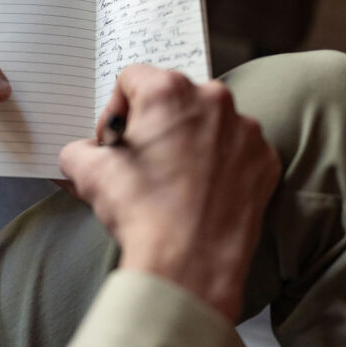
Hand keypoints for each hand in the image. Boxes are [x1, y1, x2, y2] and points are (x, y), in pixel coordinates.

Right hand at [59, 66, 280, 321]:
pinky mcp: (265, 160)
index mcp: (168, 91)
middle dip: (156, 124)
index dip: (116, 110)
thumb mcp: (87, 173)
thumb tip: (84, 152)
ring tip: (175, 180)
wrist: (189, 268)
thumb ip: (80, 148)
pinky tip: (203, 192)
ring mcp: (245, 130)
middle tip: (144, 161)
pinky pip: (237, 150)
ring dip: (191, 141)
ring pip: (209, 122)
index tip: (115, 142)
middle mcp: (213, 99)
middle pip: (174, 98)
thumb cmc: (142, 214)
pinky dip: (221, 164)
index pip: (133, 79)